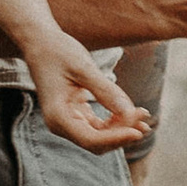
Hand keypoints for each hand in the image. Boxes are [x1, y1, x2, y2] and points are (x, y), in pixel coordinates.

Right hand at [25, 30, 151, 157]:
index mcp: (57, 116)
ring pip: (100, 137)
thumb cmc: (58, 51)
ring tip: (143, 114)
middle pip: (97, 142)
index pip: (91, 140)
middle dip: (122, 133)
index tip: (139, 131)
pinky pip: (99, 127)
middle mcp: (61, 124)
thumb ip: (105, 90)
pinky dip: (115, 122)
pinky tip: (132, 112)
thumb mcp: (83, 67)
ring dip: (122, 128)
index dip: (117, 139)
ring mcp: (68, 122)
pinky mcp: (76, 116)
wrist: (41, 43)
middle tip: (145, 116)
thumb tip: (128, 113)